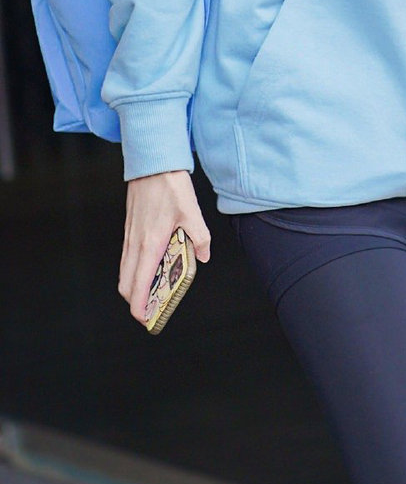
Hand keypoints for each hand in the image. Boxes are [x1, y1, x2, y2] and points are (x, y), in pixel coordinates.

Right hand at [118, 169, 211, 323]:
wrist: (153, 164)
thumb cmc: (171, 187)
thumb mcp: (193, 213)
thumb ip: (200, 238)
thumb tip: (203, 256)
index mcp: (150, 244)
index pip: (139, 286)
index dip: (140, 307)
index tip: (146, 319)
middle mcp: (135, 244)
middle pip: (126, 285)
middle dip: (136, 301)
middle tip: (152, 309)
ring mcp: (129, 237)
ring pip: (125, 272)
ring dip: (134, 286)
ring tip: (153, 292)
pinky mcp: (129, 230)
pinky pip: (127, 259)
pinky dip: (134, 270)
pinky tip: (151, 268)